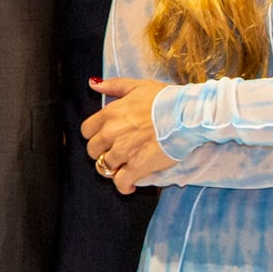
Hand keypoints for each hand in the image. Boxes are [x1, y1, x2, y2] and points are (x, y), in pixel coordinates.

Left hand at [81, 77, 174, 192]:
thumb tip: (93, 85)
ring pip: (104, 167)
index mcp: (109, 114)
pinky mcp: (137, 167)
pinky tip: (129, 186)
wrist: (186, 115)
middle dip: (102, 152)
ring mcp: (123, 151)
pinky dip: (123, 186)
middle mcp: (111, 133)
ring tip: (125, 167)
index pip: (86, 131)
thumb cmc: (165, 99)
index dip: (95, 135)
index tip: (105, 138)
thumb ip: (113, 86)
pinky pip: (121, 182)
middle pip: (93, 151)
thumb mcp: (137, 86)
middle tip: (116, 152)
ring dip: (114, 168)